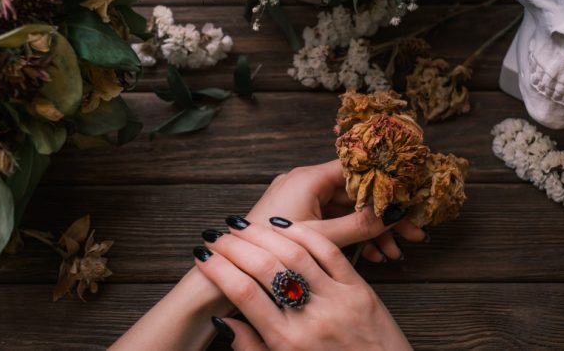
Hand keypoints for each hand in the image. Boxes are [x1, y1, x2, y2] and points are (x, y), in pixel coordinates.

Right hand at [196, 218, 411, 350]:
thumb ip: (251, 347)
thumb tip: (221, 320)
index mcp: (287, 342)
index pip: (243, 293)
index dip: (218, 270)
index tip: (203, 256)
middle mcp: (311, 319)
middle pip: (265, 267)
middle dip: (234, 246)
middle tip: (216, 235)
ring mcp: (338, 300)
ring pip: (295, 253)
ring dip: (263, 233)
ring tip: (242, 225)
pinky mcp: (360, 289)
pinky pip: (329, 252)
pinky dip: (303, 233)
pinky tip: (283, 225)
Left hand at [245, 160, 426, 261]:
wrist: (231, 271)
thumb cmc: (271, 250)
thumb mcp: (323, 239)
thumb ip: (361, 225)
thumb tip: (397, 214)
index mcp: (307, 178)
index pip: (355, 168)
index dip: (386, 183)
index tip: (410, 198)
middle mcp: (304, 183)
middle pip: (355, 193)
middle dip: (384, 216)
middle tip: (413, 233)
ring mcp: (301, 201)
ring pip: (347, 211)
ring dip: (371, 231)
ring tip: (394, 252)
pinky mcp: (298, 218)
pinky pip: (334, 222)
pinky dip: (352, 237)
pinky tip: (373, 256)